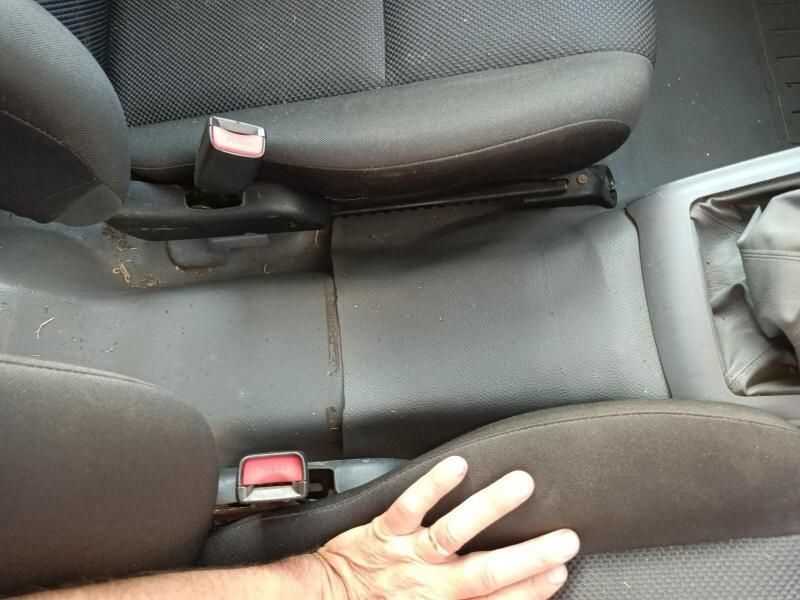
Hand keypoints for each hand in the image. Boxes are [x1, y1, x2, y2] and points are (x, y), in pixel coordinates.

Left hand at [314, 456, 579, 598]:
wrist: (329, 598)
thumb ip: (463, 599)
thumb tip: (508, 590)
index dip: (532, 589)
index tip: (560, 570)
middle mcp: (431, 584)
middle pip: (488, 572)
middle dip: (530, 556)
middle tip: (565, 538)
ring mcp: (409, 555)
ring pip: (454, 532)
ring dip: (490, 508)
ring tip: (521, 486)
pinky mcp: (385, 531)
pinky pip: (410, 506)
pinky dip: (434, 485)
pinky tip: (457, 467)